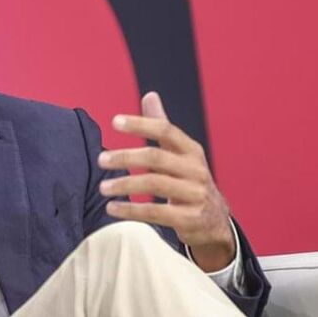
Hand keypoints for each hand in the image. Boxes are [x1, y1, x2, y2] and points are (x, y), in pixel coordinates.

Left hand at [97, 92, 235, 271]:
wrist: (215, 221)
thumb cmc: (190, 181)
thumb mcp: (181, 153)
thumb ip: (162, 127)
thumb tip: (149, 95)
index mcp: (192, 150)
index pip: (166, 130)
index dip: (140, 124)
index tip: (115, 122)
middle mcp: (195, 170)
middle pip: (156, 158)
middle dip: (126, 157)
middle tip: (101, 159)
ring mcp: (194, 194)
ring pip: (155, 184)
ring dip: (125, 184)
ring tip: (103, 187)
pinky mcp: (189, 218)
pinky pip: (155, 212)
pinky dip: (130, 209)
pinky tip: (112, 208)